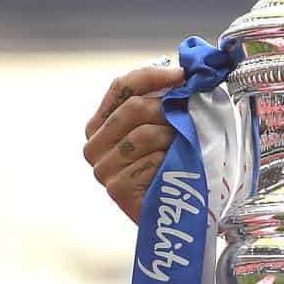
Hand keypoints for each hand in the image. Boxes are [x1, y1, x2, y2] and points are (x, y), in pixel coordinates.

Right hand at [83, 62, 184, 222]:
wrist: (178, 214)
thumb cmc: (174, 167)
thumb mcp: (166, 127)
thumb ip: (164, 101)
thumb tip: (181, 69)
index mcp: (101, 124)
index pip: (121, 86)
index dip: (152, 75)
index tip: (183, 75)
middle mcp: (94, 145)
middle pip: (135, 108)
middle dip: (170, 110)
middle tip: (189, 121)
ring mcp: (102, 168)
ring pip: (145, 134)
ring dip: (174, 139)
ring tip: (182, 151)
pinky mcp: (116, 189)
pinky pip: (152, 161)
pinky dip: (172, 163)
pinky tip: (174, 173)